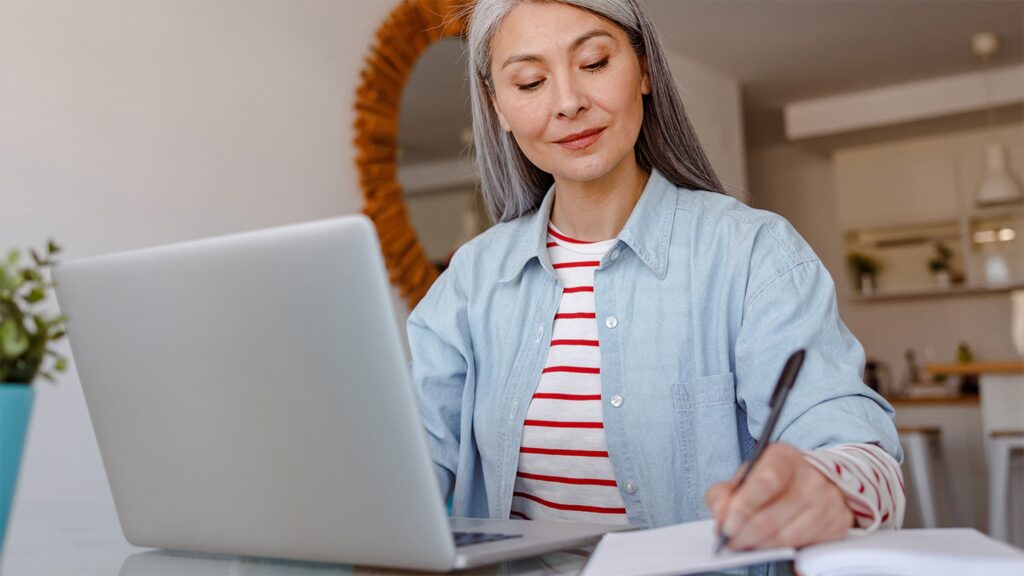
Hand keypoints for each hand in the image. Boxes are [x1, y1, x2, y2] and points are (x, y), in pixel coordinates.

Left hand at [705, 443, 852, 549]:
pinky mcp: (837, 523)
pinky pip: (803, 547)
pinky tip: (769, 544)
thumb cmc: (773, 479)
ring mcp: (828, 501)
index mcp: (784, 457)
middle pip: (773, 516)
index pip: (766, 481)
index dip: (744, 506)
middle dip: (744, 534)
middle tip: (729, 541)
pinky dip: (780, 550)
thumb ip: (725, 493)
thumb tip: (719, 513)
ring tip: (746, 543)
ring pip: (786, 537)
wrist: (814, 481)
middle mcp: (811, 477)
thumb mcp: (746, 477)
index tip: (727, 526)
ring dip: (760, 545)